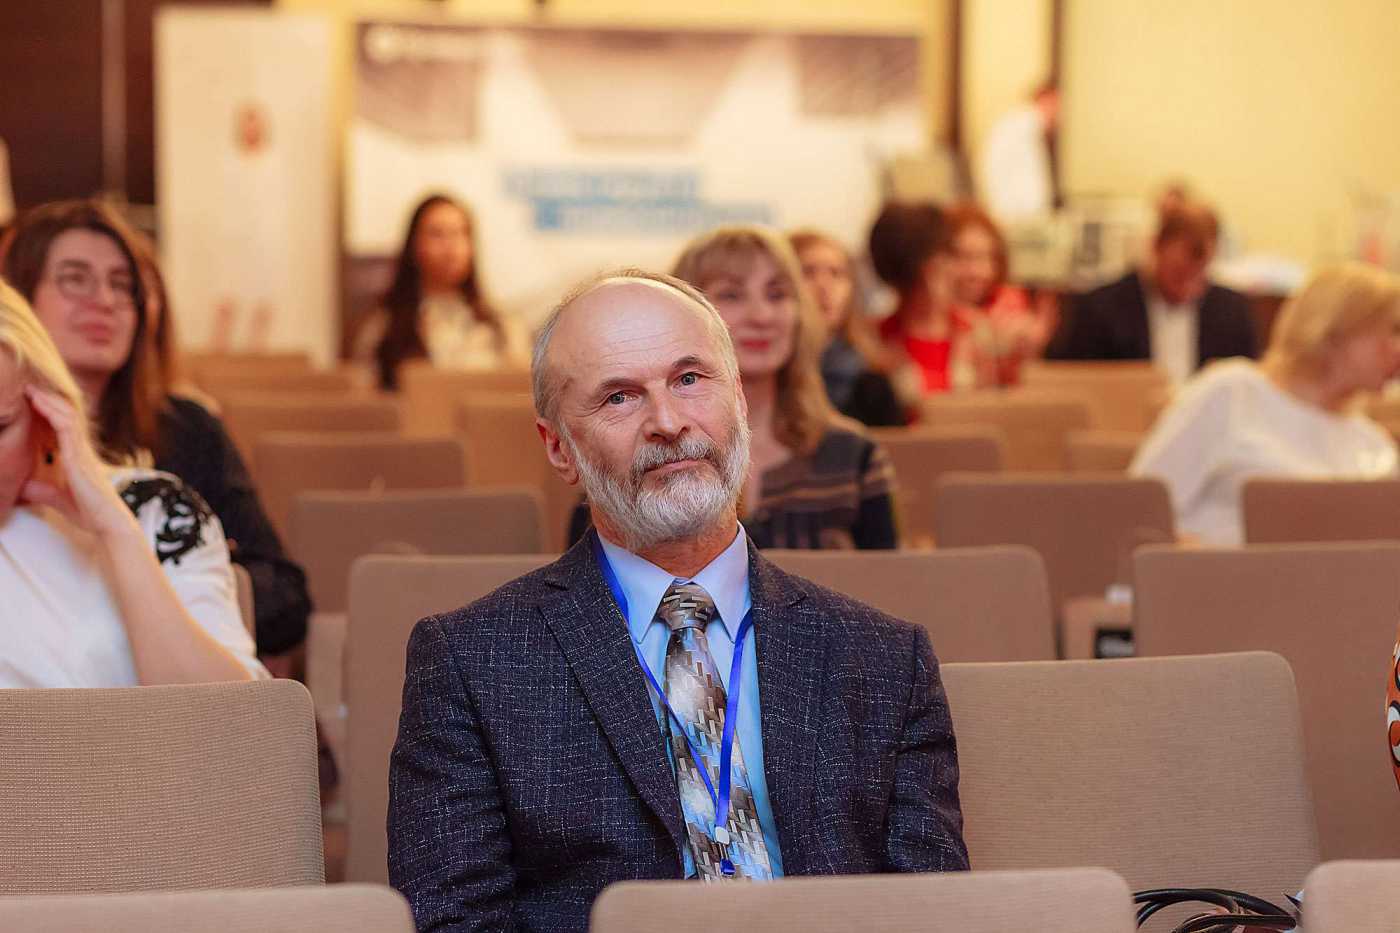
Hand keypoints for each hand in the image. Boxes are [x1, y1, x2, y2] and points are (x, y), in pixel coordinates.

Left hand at [19, 387, 136, 540]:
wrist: (109, 523)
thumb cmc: (90, 513)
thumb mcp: (58, 500)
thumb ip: (43, 492)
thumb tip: (23, 488)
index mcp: (77, 458)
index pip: (63, 428)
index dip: (49, 412)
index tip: (31, 400)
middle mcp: (81, 450)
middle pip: (66, 416)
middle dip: (47, 400)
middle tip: (28, 386)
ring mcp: (82, 451)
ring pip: (66, 416)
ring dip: (48, 400)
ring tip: (30, 389)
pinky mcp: (79, 456)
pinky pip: (66, 427)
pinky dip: (52, 412)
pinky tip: (38, 403)